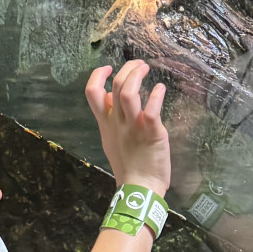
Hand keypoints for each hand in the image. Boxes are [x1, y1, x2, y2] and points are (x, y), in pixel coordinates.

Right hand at [85, 60, 170, 196]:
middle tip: (139, 65)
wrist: (139, 187)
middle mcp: (117, 122)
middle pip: (116, 86)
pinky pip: (151, 110)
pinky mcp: (151, 133)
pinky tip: (161, 89)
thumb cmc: (128, 164)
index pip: (92, 93)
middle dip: (127, 69)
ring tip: (146, 69)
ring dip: (137, 76)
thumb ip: (108, 117)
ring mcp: (133, 127)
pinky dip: (156, 95)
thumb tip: (110, 96)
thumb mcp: (110, 138)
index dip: (97, 75)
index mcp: (106, 122)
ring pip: (128, 93)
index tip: (108, 68)